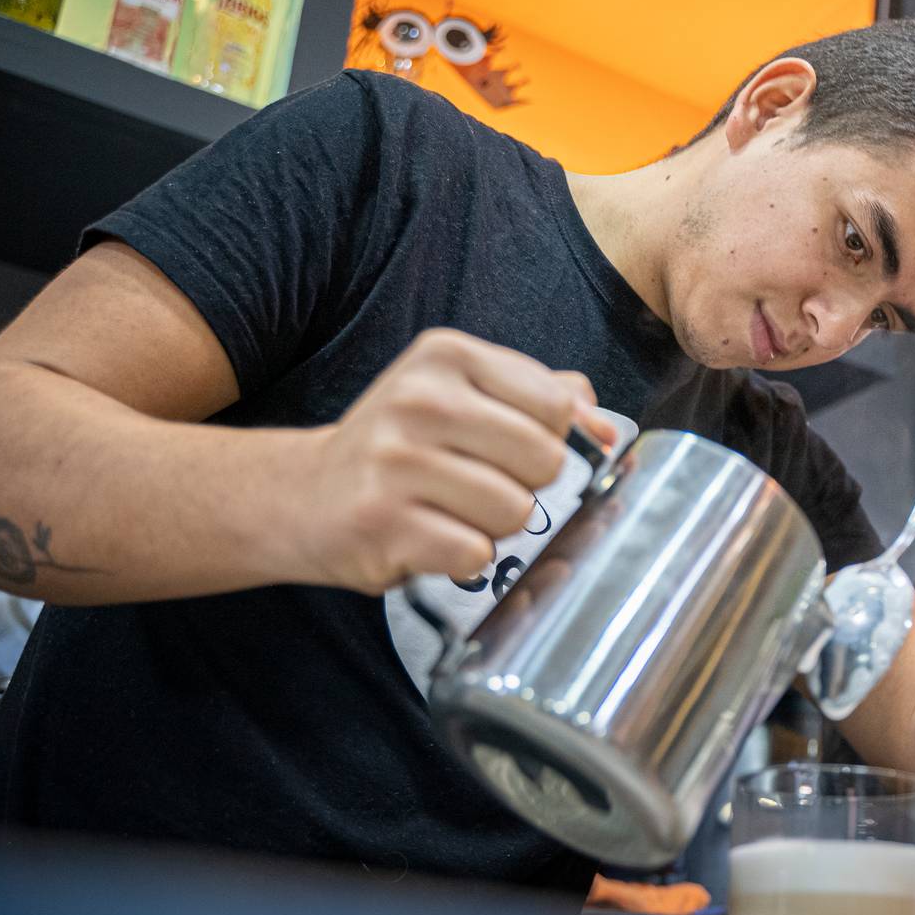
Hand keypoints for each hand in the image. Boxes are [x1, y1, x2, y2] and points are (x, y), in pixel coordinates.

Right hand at [288, 328, 610, 593]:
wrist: (305, 494)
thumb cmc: (405, 446)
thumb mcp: (467, 396)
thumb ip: (543, 399)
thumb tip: (608, 430)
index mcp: (447, 356)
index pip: (557, 406)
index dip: (555, 440)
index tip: (519, 450)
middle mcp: (418, 400)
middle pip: (545, 460)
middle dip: (529, 486)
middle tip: (484, 485)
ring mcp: (394, 462)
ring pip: (514, 511)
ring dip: (496, 526)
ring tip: (454, 512)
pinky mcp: (382, 523)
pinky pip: (475, 553)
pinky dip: (465, 558)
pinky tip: (431, 538)